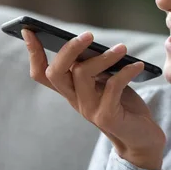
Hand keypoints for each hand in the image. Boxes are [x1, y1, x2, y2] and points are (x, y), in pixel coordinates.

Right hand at [22, 29, 165, 169]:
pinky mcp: (108, 117)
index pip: (42, 74)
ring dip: (104, 57)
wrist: (142, 139)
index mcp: (71, 91)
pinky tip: (137, 65)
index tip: (28, 30)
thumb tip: (90, 42)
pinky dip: (125, 72)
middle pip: (56, 73)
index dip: (33, 53)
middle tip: (88, 35)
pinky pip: (112, 87)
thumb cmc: (124, 105)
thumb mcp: (106, 82)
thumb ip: (96, 67)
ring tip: (122, 48)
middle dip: (68, 50)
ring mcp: (89, 110)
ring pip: (83, 75)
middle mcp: (75, 101)